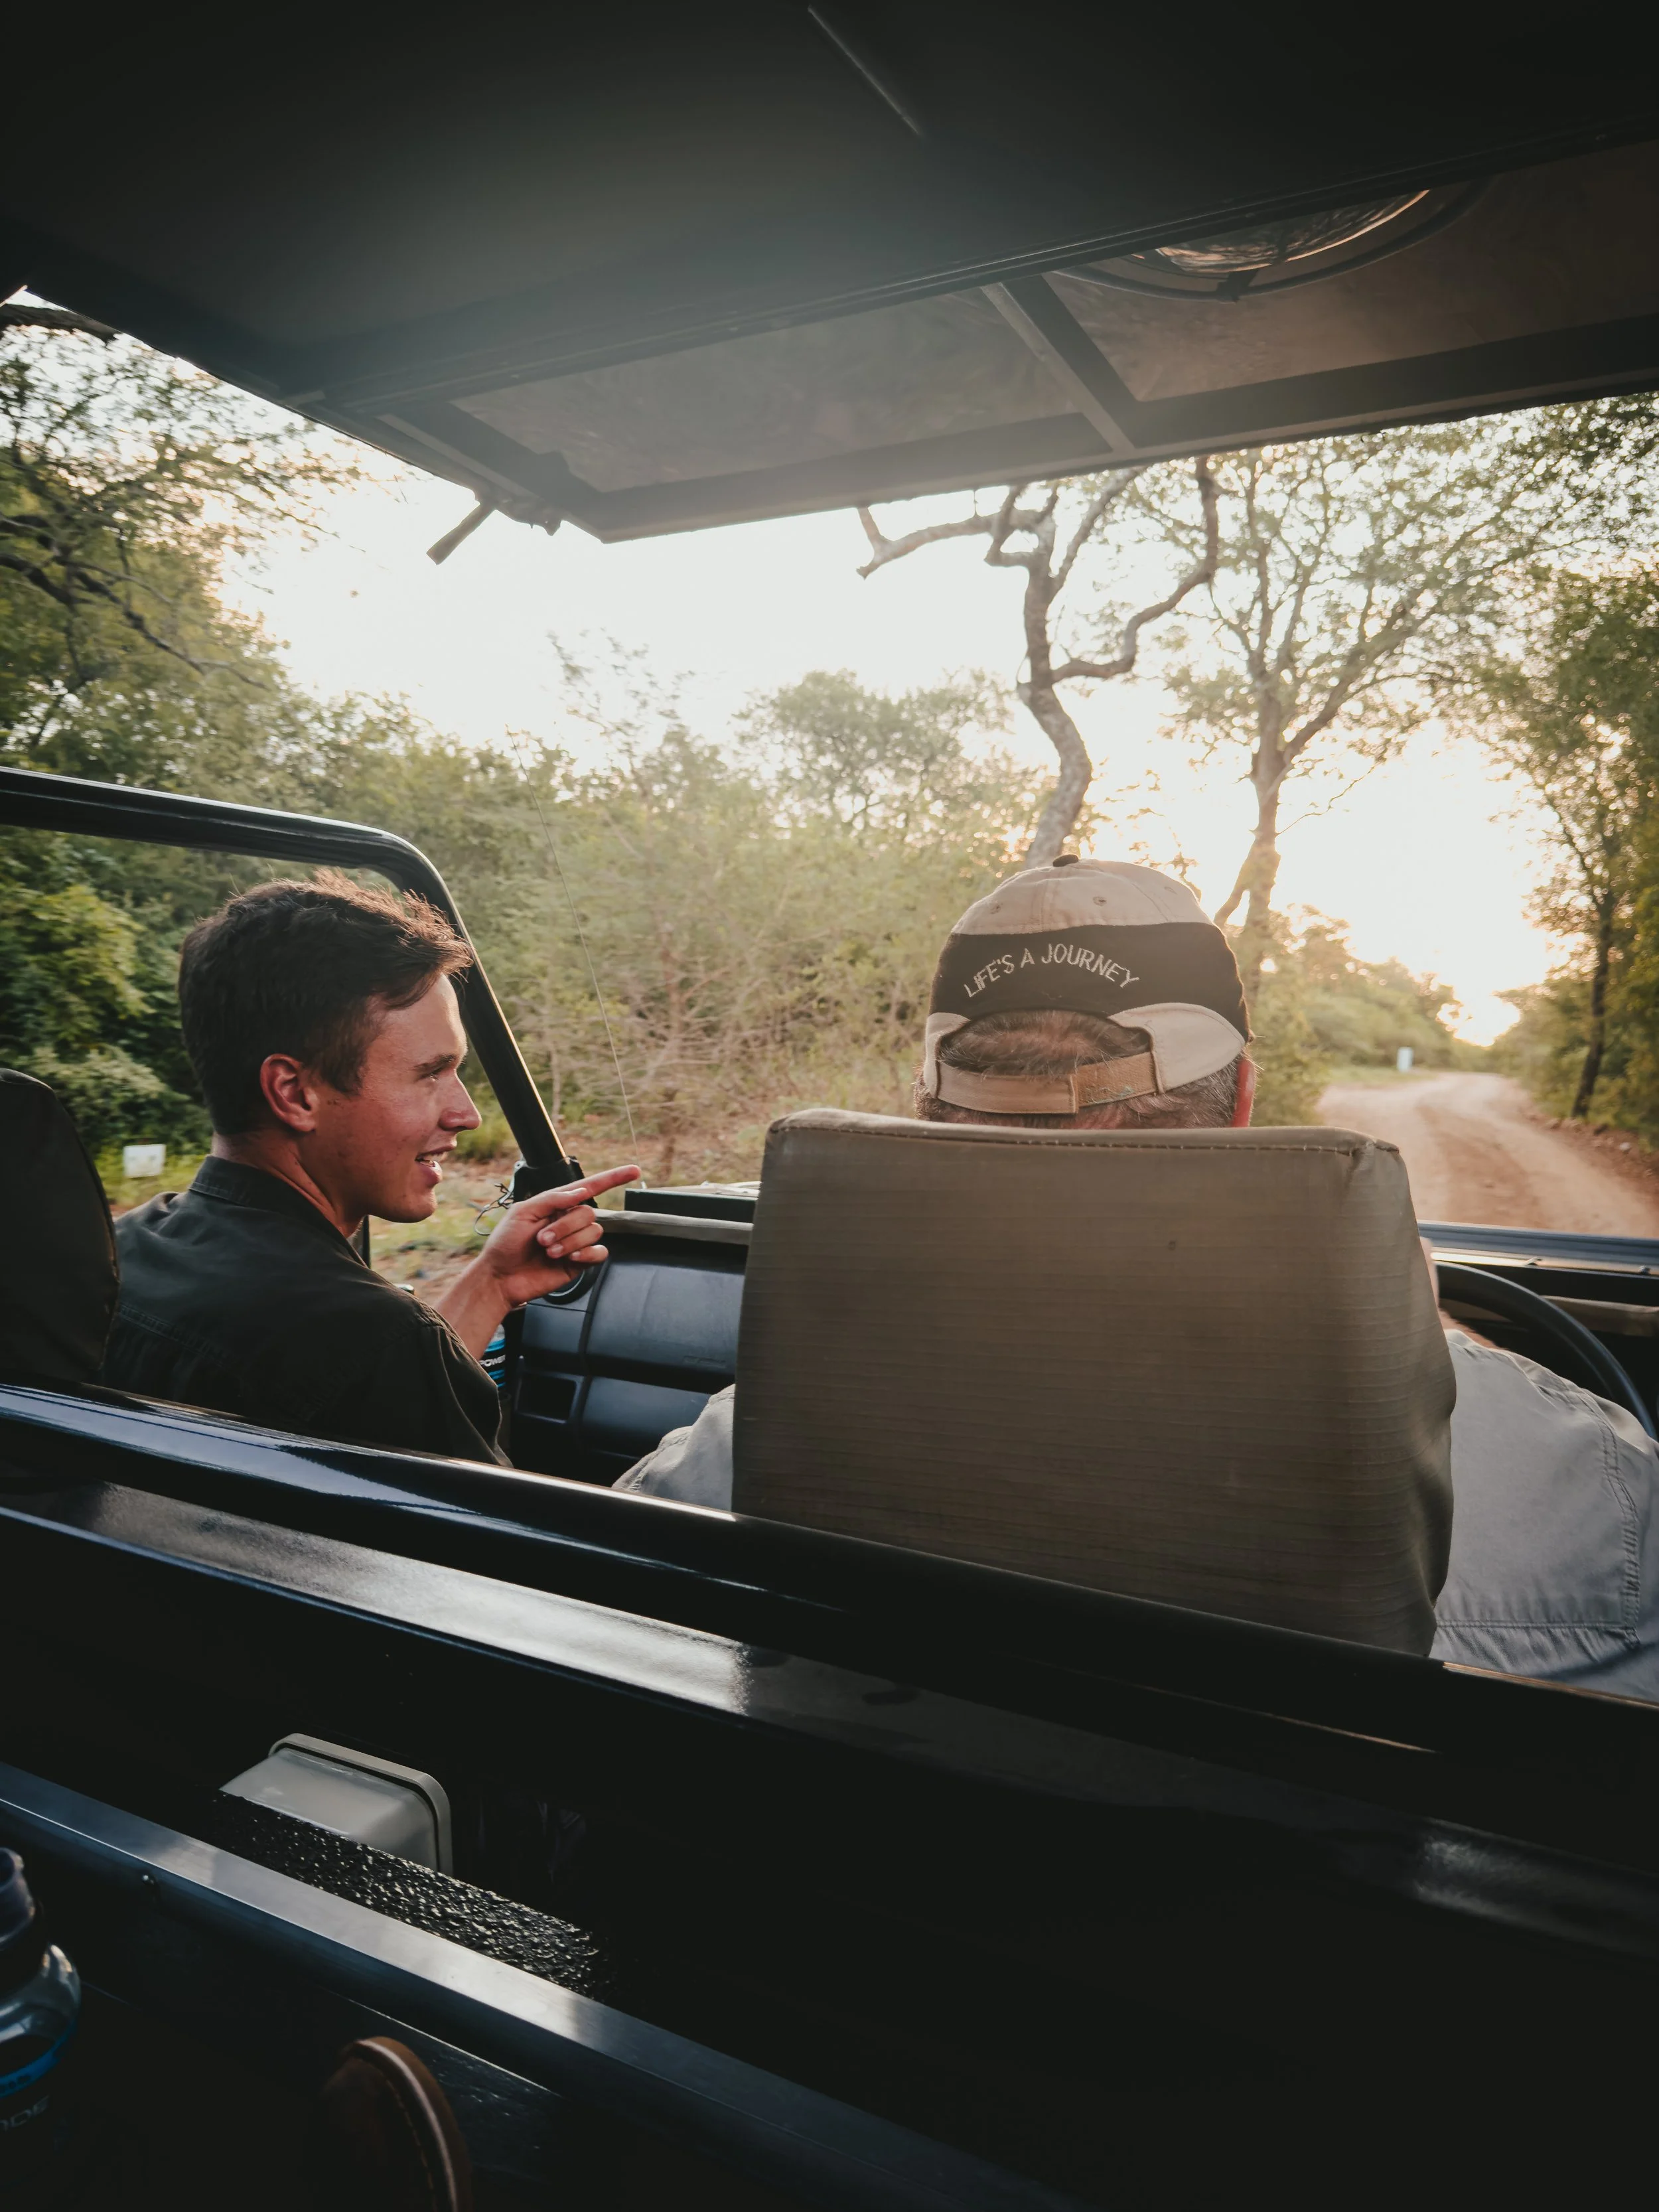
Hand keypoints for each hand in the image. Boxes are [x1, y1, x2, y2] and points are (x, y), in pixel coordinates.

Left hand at [436, 1164, 639, 1356]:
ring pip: (594, 1232)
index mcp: (556, 1205)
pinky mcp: (580, 1262)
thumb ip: (552, 1199)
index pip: (589, 1187)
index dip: (612, 1178)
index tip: (634, 1171)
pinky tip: (569, 1259)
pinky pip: (599, 1252)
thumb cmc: (505, 1245)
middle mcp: (569, 1221)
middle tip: (543, 1239)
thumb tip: (580, 1191)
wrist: (501, 1278)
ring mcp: (576, 1242)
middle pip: (589, 1213)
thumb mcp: (522, 1212)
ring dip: (570, 1242)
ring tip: (549, 1252)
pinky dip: (585, 1254)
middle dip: (565, 1227)